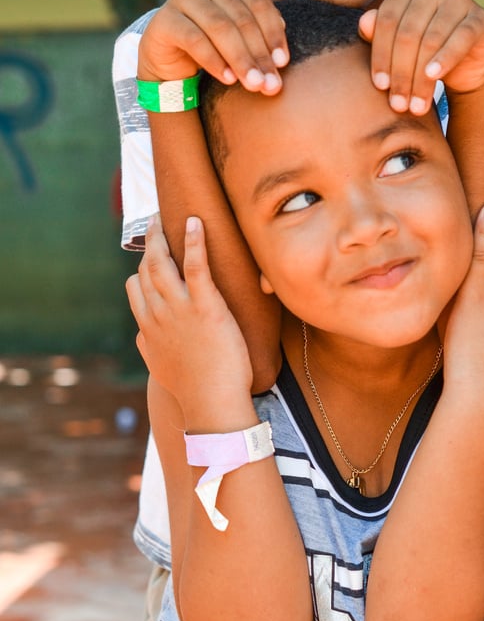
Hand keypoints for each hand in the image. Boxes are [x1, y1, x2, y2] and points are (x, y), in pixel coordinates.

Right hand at [126, 215, 253, 419]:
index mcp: (148, 326)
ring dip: (162, 236)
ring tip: (165, 218)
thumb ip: (148, 346)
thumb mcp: (160, 367)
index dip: (140, 269)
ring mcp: (181, 308)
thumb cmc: (193, 388)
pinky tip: (195, 222)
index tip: (147, 256)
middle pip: (147, 269)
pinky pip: (196, 266)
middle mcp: (159, 313)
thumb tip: (141, 335)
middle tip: (154, 223)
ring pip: (163, 263)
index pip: (135, 287)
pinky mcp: (206, 305)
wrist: (212, 402)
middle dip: (148, 242)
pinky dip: (194, 241)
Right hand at [137, 0, 287, 94]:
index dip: (273, 35)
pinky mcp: (165, 19)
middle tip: (271, 83)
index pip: (259, 4)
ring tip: (254, 84)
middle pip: (241, 19)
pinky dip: (215, 62)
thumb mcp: (241, 36)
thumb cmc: (215, 43)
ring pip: (220, 29)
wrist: (171, 55)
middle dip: (259, 54)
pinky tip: (229, 79)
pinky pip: (195, 40)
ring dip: (241, 60)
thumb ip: (262, 39)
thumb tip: (280, 61)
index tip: (282, 63)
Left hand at [358, 0, 483, 114]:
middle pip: (408, 34)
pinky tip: (433, 76)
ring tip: (415, 105)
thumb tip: (364, 23)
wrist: (465, 63)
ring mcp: (458, 0)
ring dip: (421, 78)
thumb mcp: (396, 44)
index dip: (381, 56)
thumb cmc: (422, 51)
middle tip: (398, 104)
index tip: (380, 86)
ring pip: (432, 41)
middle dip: (402, 73)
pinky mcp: (479, 18)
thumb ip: (377, 33)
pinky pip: (460, 39)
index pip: (387, 21)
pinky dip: (445, 59)